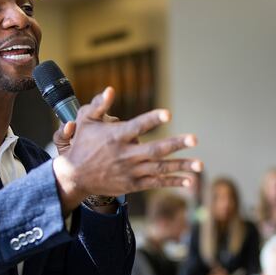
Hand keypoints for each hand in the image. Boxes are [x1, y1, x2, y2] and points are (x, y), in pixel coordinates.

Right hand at [52, 87, 201, 212]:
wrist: (74, 177)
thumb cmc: (82, 144)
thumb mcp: (85, 121)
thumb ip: (99, 105)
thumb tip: (111, 90)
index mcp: (115, 137)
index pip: (137, 127)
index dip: (152, 119)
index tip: (168, 114)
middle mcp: (125, 155)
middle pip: (154, 150)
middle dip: (175, 144)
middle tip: (194, 138)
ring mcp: (130, 171)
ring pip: (159, 168)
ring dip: (181, 166)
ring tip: (201, 165)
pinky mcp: (133, 184)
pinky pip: (155, 182)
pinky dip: (172, 182)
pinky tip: (189, 180)